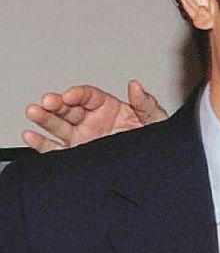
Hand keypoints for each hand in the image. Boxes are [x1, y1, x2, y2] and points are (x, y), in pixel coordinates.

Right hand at [21, 80, 168, 152]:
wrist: (152, 166)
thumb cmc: (154, 140)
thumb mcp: (155, 119)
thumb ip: (146, 103)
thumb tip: (136, 85)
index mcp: (109, 108)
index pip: (89, 96)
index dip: (78, 94)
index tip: (70, 95)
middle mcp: (92, 121)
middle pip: (69, 108)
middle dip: (56, 103)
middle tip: (47, 101)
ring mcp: (82, 138)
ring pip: (58, 126)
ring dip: (44, 118)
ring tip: (34, 111)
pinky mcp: (77, 156)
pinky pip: (56, 150)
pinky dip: (41, 144)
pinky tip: (32, 136)